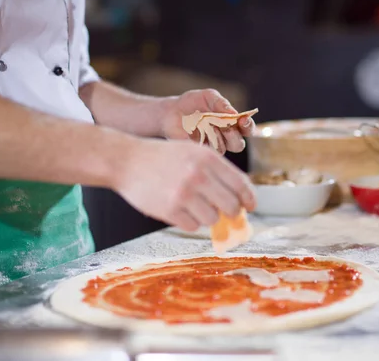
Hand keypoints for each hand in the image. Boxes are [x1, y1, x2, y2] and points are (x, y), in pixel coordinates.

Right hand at [116, 138, 255, 230]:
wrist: (127, 160)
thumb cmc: (163, 157)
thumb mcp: (192, 152)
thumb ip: (216, 171)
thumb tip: (240, 199)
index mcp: (208, 158)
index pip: (241, 184)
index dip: (249, 198)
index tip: (250, 206)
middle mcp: (198, 175)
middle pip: (231, 206)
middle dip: (231, 212)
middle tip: (224, 211)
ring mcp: (184, 194)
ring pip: (213, 219)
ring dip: (207, 216)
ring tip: (193, 205)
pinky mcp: (169, 210)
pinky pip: (192, 226)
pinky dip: (189, 221)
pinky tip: (179, 208)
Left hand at [160, 89, 255, 153]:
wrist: (171, 111)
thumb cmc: (192, 102)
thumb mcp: (208, 97)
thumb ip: (221, 103)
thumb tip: (234, 112)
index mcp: (231, 123)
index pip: (247, 129)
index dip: (248, 126)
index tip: (243, 119)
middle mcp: (225, 137)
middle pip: (238, 145)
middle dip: (233, 135)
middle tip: (224, 125)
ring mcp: (212, 147)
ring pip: (221, 150)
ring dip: (213, 136)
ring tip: (202, 123)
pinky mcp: (198, 152)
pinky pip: (204, 152)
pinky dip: (200, 140)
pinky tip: (193, 131)